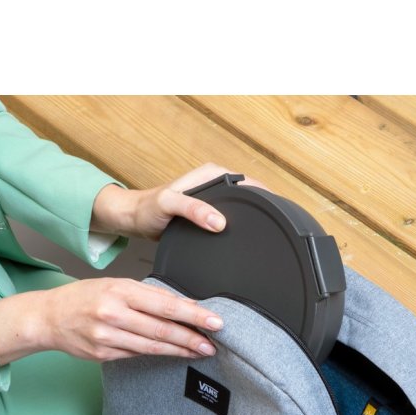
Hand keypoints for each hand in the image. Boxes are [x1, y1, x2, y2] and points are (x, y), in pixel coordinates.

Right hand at [0, 278, 224, 365]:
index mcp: (119, 290)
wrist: (48, 317)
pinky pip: (137, 354)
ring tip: (199, 351)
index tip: (214, 321)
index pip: (165, 304)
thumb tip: (185, 306)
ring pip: (152, 346)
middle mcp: (113, 313)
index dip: (193, 315)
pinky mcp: (103, 354)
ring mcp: (107, 336)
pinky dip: (158, 354)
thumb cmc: (83, 297)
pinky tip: (173, 354)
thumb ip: (148, 295)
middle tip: (213, 343)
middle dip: (191, 337)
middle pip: (161, 328)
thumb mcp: (115, 285)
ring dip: (179, 350)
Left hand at [91, 163, 268, 239]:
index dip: (265, 197)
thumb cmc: (148, 209)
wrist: (135, 220)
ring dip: (254, 220)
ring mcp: (215, 200)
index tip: (278, 212)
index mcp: (212, 174)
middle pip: (251, 196)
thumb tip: (219, 221)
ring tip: (271, 235)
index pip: (249, 182)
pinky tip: (248, 240)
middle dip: (265, 210)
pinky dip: (242, 228)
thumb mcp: (169, 205)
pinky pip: (234, 218)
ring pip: (243, 209)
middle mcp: (217, 183)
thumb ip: (192, 209)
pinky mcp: (211, 214)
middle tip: (279, 229)